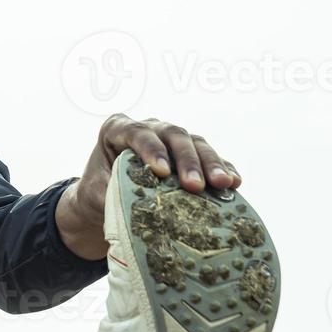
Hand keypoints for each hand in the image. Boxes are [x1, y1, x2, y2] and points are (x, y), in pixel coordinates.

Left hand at [56, 114, 241, 259]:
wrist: (103, 200)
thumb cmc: (97, 193)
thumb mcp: (97, 192)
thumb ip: (114, 191)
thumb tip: (140, 204)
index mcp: (117, 129)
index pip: (137, 133)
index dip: (151, 150)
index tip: (162, 172)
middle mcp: (148, 127)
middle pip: (172, 135)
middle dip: (187, 160)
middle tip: (195, 185)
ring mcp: (170, 139)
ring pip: (195, 142)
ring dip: (211, 163)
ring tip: (223, 184)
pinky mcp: (189, 154)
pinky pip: (209, 157)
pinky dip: (222, 168)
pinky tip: (234, 182)